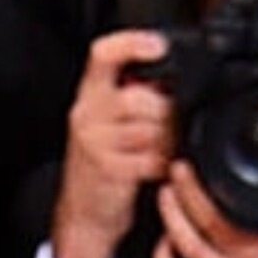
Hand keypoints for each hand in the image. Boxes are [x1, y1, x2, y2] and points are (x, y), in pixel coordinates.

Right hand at [47, 24, 174, 257]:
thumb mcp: (110, 122)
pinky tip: (161, 168)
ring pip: (148, 128)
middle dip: (166, 112)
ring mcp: (95, 140)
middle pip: (140, 97)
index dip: (132, 43)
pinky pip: (149, 158)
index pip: (103, 54)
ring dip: (168, 141)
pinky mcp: (107, 168)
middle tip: (174, 127)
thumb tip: (172, 79)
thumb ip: (134, 97)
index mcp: (89, 94)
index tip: (158, 45)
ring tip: (167, 150)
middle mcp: (88, 112)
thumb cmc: (104, 165)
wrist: (84, 213)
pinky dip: (162, 164)